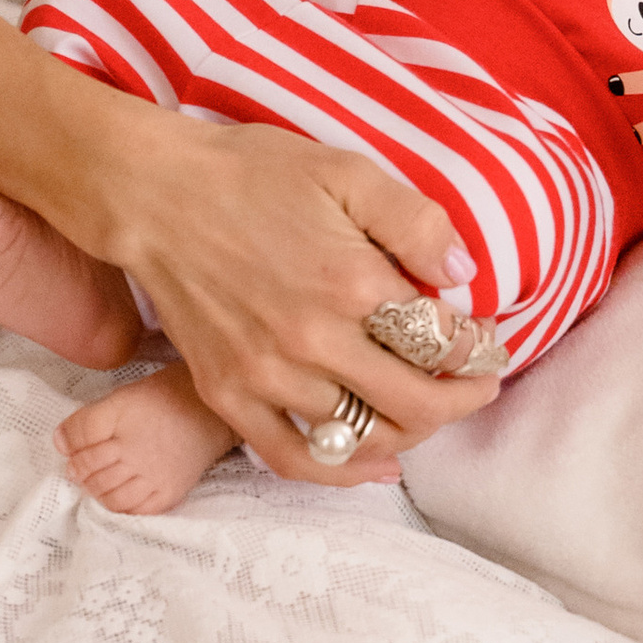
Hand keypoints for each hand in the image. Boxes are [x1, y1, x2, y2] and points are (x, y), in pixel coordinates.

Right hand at [84, 107, 503, 487]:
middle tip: (481, 383)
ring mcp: (268, 376)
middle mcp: (313, 341)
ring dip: (411, 429)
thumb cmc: (251, 174)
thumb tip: (463, 276)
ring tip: (430, 407)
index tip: (487, 341)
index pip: (441, 343)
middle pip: (415, 401)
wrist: (155, 196)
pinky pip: (296, 458)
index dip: (477, 349)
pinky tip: (377, 462)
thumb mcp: (344, 172)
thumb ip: (413, 221)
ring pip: (363, 434)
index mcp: (351, 283)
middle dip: (462, 398)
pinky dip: (344, 471)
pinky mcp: (228, 395)